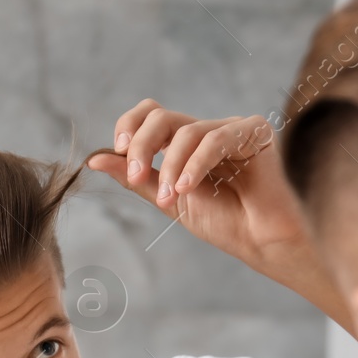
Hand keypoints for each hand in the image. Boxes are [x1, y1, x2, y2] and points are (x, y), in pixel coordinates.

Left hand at [88, 102, 311, 279]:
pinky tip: (187, 188)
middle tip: (135, 176)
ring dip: (171, 166)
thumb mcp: (170, 200)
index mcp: (188, 142)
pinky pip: (215, 139)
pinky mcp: (254, 132)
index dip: (129, 126)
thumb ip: (138, 178)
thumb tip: (95, 159)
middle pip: (162, 116)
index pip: (152, 114)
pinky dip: (195, 164)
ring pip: (186, 130)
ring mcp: (232, 128)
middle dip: (142, 144)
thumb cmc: (225, 224)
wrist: (263, 243)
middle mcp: (208, 130)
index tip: (118, 153)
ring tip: (172, 197)